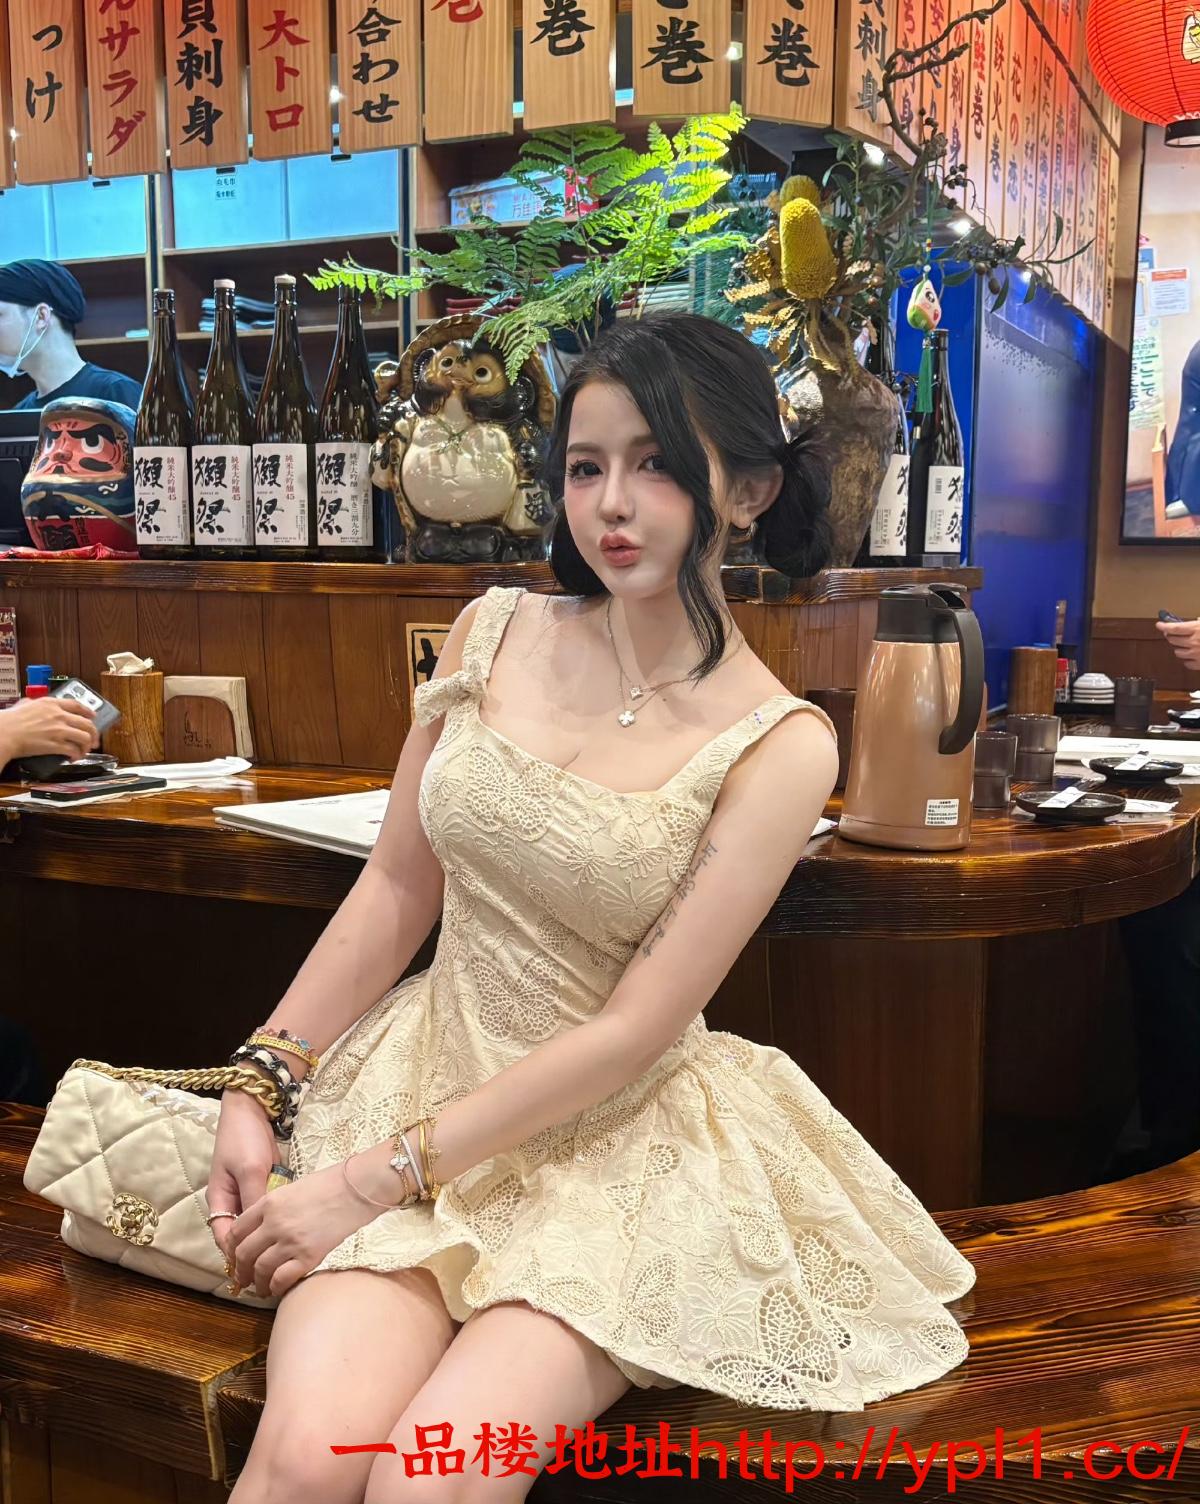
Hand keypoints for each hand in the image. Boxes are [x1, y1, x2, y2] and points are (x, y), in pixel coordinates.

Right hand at [0, 697, 98, 762]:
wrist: (4, 733)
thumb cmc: (9, 720)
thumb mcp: (24, 704)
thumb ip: (32, 703)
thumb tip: (31, 702)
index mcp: (51, 704)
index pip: (77, 705)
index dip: (88, 712)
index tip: (93, 717)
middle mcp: (59, 715)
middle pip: (87, 723)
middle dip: (94, 734)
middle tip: (93, 741)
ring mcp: (59, 730)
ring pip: (85, 737)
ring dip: (87, 746)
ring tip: (83, 751)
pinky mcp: (56, 744)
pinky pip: (74, 750)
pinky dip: (77, 755)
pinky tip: (73, 758)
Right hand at [206, 1088, 278, 1272]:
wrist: (253, 1110)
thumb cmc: (245, 1139)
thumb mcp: (250, 1170)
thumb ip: (255, 1200)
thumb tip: (264, 1231)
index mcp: (219, 1199)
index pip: (225, 1237)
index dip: (237, 1256)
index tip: (254, 1273)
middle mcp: (232, 1201)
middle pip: (240, 1236)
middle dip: (252, 1253)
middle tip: (272, 1271)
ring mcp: (247, 1193)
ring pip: (255, 1225)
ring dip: (265, 1238)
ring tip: (283, 1257)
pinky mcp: (263, 1186)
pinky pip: (267, 1211)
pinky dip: (275, 1221)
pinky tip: (290, 1232)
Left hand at [226, 1158, 384, 1298]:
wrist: (357, 1188)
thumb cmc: (330, 1184)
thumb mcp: (292, 1188)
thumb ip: (274, 1208)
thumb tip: (263, 1229)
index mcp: (269, 1203)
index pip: (236, 1231)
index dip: (231, 1248)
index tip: (235, 1257)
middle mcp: (274, 1223)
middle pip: (244, 1253)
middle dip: (240, 1270)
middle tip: (243, 1278)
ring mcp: (291, 1241)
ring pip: (260, 1270)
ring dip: (257, 1283)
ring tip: (260, 1288)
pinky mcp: (308, 1256)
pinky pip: (282, 1279)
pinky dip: (275, 1287)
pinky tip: (277, 1288)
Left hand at [1156, 618, 1199, 669]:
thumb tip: (1196, 620)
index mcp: (1197, 629)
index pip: (1174, 628)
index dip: (1164, 626)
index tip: (1159, 625)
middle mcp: (1194, 642)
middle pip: (1173, 640)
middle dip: (1171, 636)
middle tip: (1172, 635)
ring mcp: (1196, 654)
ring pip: (1177, 652)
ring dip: (1179, 648)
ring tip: (1184, 646)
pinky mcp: (1199, 664)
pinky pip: (1186, 663)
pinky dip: (1187, 660)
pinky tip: (1191, 656)